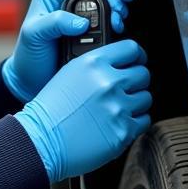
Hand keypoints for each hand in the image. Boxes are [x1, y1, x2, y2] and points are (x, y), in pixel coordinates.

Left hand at [2, 0, 133, 102]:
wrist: (31, 80)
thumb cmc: (28, 57)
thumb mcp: (34, 36)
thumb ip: (55, 23)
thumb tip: (81, 22)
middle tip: (121, 13)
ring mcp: (78, 15)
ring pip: (107, 2)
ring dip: (118, 11)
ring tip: (118, 23)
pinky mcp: (88, 30)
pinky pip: (107, 21)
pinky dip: (115, 24)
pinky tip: (115, 31)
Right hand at [15, 40, 151, 182]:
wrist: (42, 139)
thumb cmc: (51, 109)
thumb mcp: (69, 72)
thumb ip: (97, 65)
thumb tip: (121, 64)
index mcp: (94, 63)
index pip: (132, 49)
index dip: (137, 56)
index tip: (136, 62)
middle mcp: (108, 82)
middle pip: (143, 74)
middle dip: (135, 82)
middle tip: (124, 90)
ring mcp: (117, 107)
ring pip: (145, 97)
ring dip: (135, 102)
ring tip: (118, 108)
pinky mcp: (123, 130)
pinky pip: (144, 120)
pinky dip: (134, 122)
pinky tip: (118, 122)